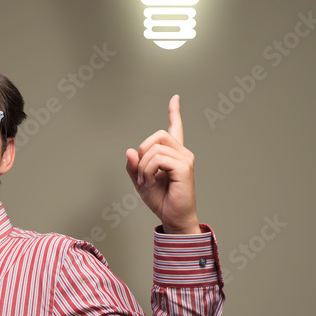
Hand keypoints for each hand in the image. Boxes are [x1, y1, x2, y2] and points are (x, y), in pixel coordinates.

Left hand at [125, 94, 200, 234]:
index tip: (175, 98)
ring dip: (143, 166)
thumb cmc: (161, 201)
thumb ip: (134, 166)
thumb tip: (130, 151)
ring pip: (155, 148)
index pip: (175, 128)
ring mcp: (185, 159)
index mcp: (173, 154)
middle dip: (142, 152)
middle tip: (141, 174)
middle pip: (158, 135)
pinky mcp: (184, 167)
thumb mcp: (140, 181)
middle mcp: (182, 153)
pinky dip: (148, 171)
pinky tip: (151, 183)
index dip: (174, 112)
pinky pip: (158, 159)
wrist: (173, 218)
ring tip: (146, 182)